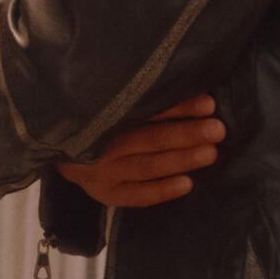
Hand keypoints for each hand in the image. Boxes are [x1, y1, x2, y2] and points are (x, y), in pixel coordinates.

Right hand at [57, 94, 226, 208]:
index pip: (146, 111)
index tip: (208, 104)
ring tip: (211, 154)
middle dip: (186, 134)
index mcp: (104, 115)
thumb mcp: (109, 104)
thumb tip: (186, 82)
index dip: (178, 107)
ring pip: (148, 166)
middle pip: (150, 139)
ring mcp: (103, 172)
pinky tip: (187, 184)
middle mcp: (102, 144)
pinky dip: (162, 190)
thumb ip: (139, 97)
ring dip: (181, 160)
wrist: (62, 148)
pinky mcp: (107, 194)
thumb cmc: (99, 119)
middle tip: (217, 130)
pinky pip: (138, 195)